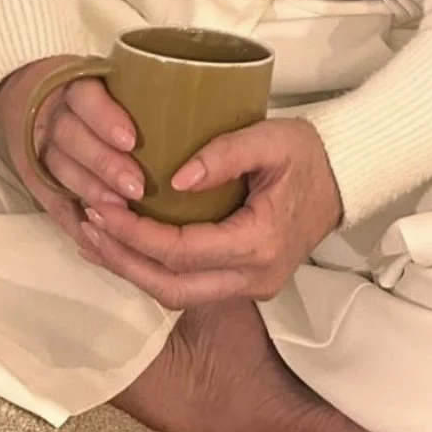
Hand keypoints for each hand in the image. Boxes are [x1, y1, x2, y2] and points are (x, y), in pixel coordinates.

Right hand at [0, 55, 147, 247]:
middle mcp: (51, 116)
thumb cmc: (86, 90)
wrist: (25, 94)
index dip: (105, 119)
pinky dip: (73, 221)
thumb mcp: (104, 77)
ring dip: (91, 191)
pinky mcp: (36, 179)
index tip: (131, 141)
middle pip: (72, 138)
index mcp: (70, 85)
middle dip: (104, 164)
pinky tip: (97, 233)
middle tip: (136, 186)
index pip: (84, 97)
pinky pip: (52, 202)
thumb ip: (137, 92)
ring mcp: (39, 149)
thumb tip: (191, 112)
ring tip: (120, 211)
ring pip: (60, 170)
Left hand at [75, 116, 343, 307]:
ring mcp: (251, 287)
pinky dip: (151, 268)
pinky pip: (189, 286)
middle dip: (122, 260)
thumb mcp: (272, 137)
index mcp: (260, 243)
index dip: (136, 234)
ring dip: (132, 269)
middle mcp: (255, 277)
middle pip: (172, 286)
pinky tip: (124, 244)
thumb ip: (225, 153)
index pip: (182, 251)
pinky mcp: (244, 283)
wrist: (345, 179)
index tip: (103, 207)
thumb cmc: (309, 153)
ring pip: (177, 294)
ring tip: (93, 237)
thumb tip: (174, 179)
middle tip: (86, 225)